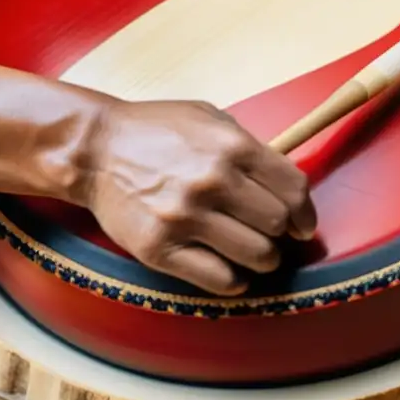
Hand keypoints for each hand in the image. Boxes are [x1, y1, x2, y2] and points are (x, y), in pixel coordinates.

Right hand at [80, 99, 316, 294]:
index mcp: (231, 146)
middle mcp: (213, 181)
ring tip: (250, 253)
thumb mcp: (208, 118)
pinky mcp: (160, 248)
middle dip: (281, 235)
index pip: (294, 190)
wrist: (95, 149)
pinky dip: (233, 281)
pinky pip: (220, 280)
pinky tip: (227, 270)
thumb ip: (247, 145)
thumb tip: (284, 182)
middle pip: (278, 225)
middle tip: (271, 237)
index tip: (301, 226)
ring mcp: (185, 217)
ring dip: (262, 260)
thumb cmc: (154, 131)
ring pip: (257, 256)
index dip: (304, 213)